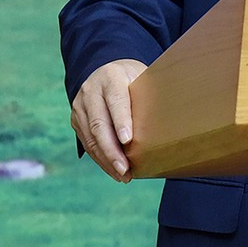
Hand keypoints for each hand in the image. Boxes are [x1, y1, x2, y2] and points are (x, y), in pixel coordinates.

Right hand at [70, 59, 146, 182]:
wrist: (106, 71)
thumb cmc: (133, 78)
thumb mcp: (142, 77)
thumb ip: (149, 95)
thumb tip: (171, 119)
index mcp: (111, 78)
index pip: (116, 101)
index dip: (121, 121)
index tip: (128, 140)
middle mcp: (91, 92)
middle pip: (99, 124)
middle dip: (112, 150)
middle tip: (125, 168)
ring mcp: (80, 107)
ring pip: (90, 138)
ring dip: (106, 159)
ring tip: (123, 175)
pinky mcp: (76, 120)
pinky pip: (87, 143)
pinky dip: (100, 159)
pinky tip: (113, 170)